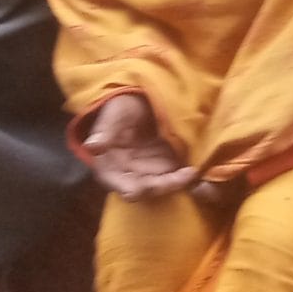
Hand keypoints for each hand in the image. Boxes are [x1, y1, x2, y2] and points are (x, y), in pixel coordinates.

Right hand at [82, 93, 199, 200]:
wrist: (139, 101)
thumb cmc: (120, 109)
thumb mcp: (113, 115)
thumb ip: (104, 131)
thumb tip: (92, 146)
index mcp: (112, 170)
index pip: (124, 187)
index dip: (137, 189)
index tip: (146, 187)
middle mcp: (133, 175)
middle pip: (150, 190)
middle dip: (166, 186)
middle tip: (185, 174)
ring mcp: (153, 171)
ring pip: (167, 185)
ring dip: (180, 182)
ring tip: (193, 171)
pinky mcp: (170, 164)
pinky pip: (180, 175)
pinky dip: (189, 177)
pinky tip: (200, 171)